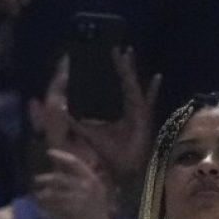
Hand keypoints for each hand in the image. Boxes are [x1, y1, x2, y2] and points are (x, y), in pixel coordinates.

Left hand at [33, 149, 112, 218]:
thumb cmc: (97, 208)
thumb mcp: (96, 189)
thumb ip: (84, 177)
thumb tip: (66, 165)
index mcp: (92, 178)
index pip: (75, 162)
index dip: (61, 156)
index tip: (49, 152)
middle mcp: (87, 186)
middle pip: (61, 178)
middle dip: (46, 178)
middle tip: (36, 179)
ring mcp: (80, 198)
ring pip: (55, 193)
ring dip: (43, 193)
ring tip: (37, 193)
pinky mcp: (73, 210)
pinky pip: (56, 205)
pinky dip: (47, 204)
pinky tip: (42, 204)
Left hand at [73, 48, 161, 189]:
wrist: (124, 171)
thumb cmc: (110, 154)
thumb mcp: (89, 134)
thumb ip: (77, 122)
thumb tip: (61, 109)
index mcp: (119, 109)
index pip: (113, 86)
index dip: (110, 72)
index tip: (105, 57)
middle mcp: (129, 107)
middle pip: (123, 81)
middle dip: (120, 65)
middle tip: (116, 47)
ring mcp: (138, 111)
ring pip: (132, 86)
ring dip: (130, 70)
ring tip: (128, 53)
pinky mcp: (143, 118)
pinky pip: (149, 102)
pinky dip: (153, 91)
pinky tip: (157, 78)